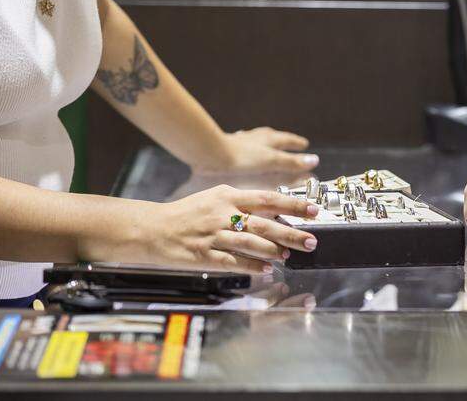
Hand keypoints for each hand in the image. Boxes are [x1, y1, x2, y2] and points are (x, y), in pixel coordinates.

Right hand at [145, 184, 319, 274]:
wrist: (153, 228)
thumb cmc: (188, 213)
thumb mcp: (216, 197)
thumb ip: (243, 202)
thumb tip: (275, 209)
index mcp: (228, 195)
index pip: (267, 198)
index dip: (292, 206)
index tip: (313, 211)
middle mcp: (222, 213)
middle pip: (263, 222)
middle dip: (290, 232)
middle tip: (310, 240)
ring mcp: (213, 235)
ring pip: (249, 242)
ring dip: (272, 250)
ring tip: (288, 255)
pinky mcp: (204, 255)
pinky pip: (232, 262)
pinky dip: (251, 266)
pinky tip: (265, 270)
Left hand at [211, 127, 318, 174]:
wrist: (210, 155)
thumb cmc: (240, 157)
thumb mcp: (271, 161)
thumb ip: (292, 162)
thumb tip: (313, 161)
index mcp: (268, 139)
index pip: (287, 140)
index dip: (296, 143)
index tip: (304, 144)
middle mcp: (256, 138)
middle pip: (273, 138)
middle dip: (282, 142)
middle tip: (290, 144)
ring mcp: (241, 142)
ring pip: (257, 141)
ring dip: (265, 145)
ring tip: (268, 149)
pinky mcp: (228, 149)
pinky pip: (244, 148)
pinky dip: (249, 152)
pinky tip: (244, 157)